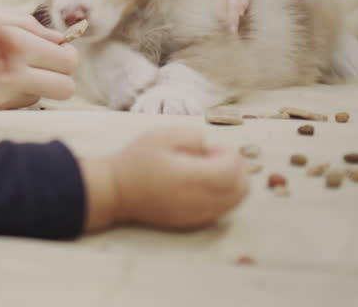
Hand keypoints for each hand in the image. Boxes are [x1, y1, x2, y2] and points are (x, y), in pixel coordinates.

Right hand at [83, 124, 247, 231]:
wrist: (117, 191)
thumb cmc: (137, 161)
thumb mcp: (161, 135)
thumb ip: (192, 135)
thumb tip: (210, 148)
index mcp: (191, 178)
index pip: (232, 170)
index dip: (230, 154)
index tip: (211, 148)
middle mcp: (199, 201)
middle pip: (241, 188)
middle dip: (236, 168)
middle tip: (212, 158)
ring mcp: (197, 215)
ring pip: (235, 201)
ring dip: (231, 182)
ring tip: (206, 171)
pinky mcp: (193, 223)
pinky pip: (222, 210)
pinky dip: (222, 195)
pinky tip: (200, 185)